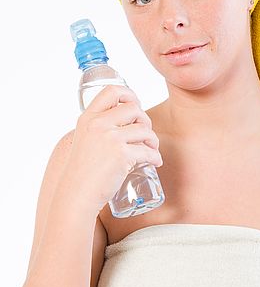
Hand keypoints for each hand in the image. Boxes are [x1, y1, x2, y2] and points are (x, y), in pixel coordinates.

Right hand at [66, 85, 162, 213]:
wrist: (76, 195)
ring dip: (153, 140)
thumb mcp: (84, 141)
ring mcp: (110, 138)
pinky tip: (155, 162)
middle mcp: (98, 124)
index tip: (136, 105)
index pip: (112, 90)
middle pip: (134, 108)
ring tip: (151, 149)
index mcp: (88, 118)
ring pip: (144, 129)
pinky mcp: (121, 154)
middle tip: (146, 136)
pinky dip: (156, 157)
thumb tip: (125, 122)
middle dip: (146, 121)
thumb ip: (98, 129)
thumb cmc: (82, 173)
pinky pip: (148, 151)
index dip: (129, 94)